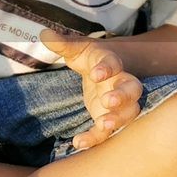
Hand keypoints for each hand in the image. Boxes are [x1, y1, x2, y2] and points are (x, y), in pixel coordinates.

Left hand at [40, 27, 142, 149]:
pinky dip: (96, 138)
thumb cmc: (89, 58)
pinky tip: (78, 143)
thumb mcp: (76, 49)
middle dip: (122, 96)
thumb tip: (44, 33)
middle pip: (132, 89)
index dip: (107, 68)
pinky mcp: (109, 119)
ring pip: (128, 113)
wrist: (101, 71)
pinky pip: (107, 131)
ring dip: (118, 120)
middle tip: (108, 102)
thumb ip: (61, 43)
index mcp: (111, 63)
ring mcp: (119, 104)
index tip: (96, 73)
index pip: (114, 63)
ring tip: (103, 126)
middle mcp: (120, 83)